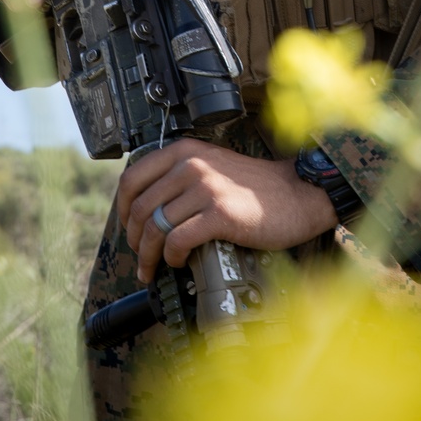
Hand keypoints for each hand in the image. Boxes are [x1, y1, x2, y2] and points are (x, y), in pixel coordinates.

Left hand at [118, 138, 337, 278]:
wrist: (298, 194)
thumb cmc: (257, 187)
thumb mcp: (213, 166)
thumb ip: (182, 176)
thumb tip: (147, 209)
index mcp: (185, 151)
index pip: (131, 178)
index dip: (122, 210)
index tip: (128, 229)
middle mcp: (191, 164)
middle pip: (139, 207)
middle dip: (134, 241)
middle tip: (141, 259)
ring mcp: (206, 187)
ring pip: (154, 227)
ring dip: (148, 256)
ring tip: (154, 269)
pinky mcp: (220, 213)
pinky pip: (177, 240)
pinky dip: (172, 257)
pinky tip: (179, 262)